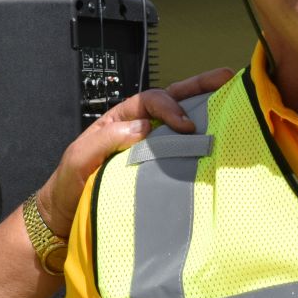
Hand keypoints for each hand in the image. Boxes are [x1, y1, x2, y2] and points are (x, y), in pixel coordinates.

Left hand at [40, 68, 234, 238]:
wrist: (66, 217)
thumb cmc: (69, 185)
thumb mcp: (78, 158)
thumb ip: (105, 140)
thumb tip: (143, 127)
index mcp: (120, 120)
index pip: (150, 102)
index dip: (169, 107)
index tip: (184, 124)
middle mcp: (139, 130)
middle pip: (172, 101)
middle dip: (198, 88)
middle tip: (225, 79)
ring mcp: (150, 151)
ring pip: (180, 124)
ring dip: (205, 109)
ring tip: (231, 98)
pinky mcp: (157, 173)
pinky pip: (180, 155)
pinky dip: (200, 144)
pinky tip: (219, 141)